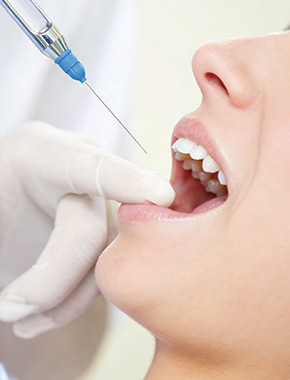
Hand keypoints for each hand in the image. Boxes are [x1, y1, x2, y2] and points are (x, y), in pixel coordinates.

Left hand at [0, 122, 173, 337]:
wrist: (3, 217)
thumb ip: (3, 226)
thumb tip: (13, 293)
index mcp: (41, 153)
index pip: (90, 165)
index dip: (126, 178)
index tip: (160, 196)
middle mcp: (79, 174)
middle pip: (93, 229)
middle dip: (51, 282)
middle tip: (8, 310)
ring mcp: (96, 202)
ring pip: (107, 259)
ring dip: (63, 301)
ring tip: (17, 318)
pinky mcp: (105, 231)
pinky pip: (106, 271)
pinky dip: (73, 302)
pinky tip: (40, 315)